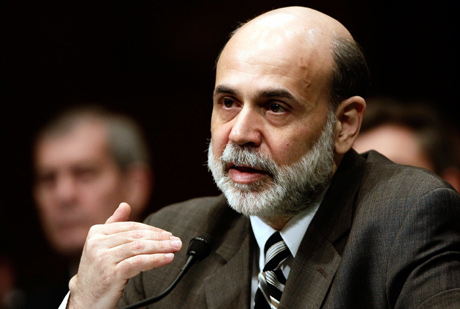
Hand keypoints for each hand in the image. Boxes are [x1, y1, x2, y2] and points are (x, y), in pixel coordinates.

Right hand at [67, 202, 181, 307]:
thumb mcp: (103, 246)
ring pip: (139, 247)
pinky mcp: (110, 274)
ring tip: (175, 248)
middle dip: (160, 238)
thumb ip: (114, 225)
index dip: (152, 230)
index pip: (131, 227)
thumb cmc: (98, 272)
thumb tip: (125, 205)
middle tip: (176, 241)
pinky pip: (138, 262)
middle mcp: (97, 243)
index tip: (168, 234)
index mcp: (96, 233)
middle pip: (136, 236)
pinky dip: (156, 259)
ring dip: (161, 247)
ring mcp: (103, 258)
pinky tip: (167, 258)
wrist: (86, 299)